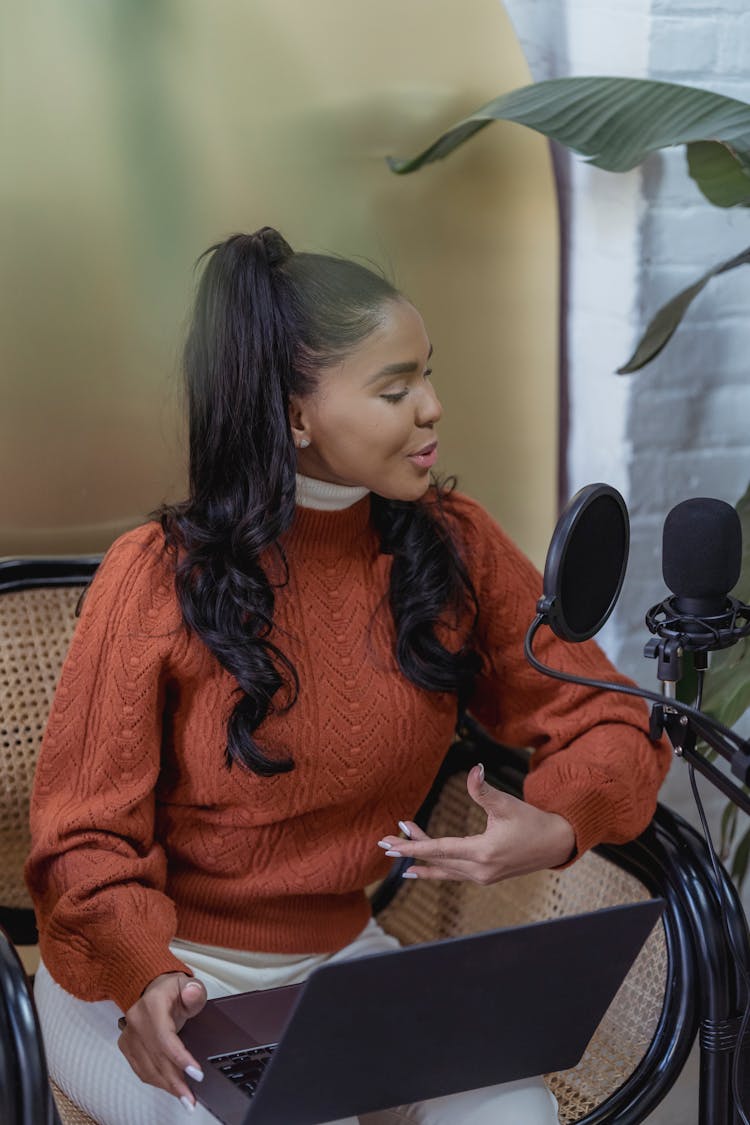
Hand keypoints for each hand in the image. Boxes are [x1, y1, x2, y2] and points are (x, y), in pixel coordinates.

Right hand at [117, 971, 206, 1109]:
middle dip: (175, 1081)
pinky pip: (141, 1070)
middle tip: (191, 1098)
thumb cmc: (172, 989)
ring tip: (184, 1097)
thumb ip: (194, 991)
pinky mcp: (126, 1046)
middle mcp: (137, 1020)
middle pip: (157, 1058)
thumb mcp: (189, 984)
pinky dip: (156, 1080)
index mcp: (153, 1004)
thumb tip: (192, 994)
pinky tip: (170, 1086)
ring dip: (167, 1085)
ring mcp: (129, 1034)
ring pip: (147, 1068)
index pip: (165, 1038)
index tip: (196, 1074)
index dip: (180, 1059)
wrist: (152, 987)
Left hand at [377, 764, 575, 883]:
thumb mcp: (507, 804)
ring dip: (421, 857)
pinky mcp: (485, 877)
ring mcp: (482, 877)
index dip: (413, 846)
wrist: (555, 844)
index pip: (440, 850)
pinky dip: (434, 870)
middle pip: (437, 859)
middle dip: (410, 849)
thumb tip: (474, 769)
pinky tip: (417, 869)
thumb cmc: (531, 821)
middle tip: (384, 841)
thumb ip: (484, 790)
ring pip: (443, 868)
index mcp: (483, 852)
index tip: (390, 847)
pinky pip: (452, 874)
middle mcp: (480, 870)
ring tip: (398, 847)